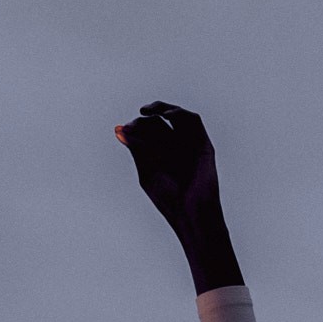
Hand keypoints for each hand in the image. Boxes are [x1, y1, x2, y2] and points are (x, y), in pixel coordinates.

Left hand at [114, 101, 241, 293]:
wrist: (191, 213)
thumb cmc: (168, 199)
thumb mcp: (147, 171)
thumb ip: (137, 149)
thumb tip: (119, 129)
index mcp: (159, 155)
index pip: (146, 132)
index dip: (135, 126)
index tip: (124, 129)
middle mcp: (175, 147)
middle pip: (159, 122)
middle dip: (146, 118)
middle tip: (137, 117)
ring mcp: (189, 144)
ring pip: (177, 117)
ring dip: (163, 108)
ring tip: (148, 111)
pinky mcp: (203, 144)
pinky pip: (193, 122)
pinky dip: (180, 114)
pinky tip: (166, 116)